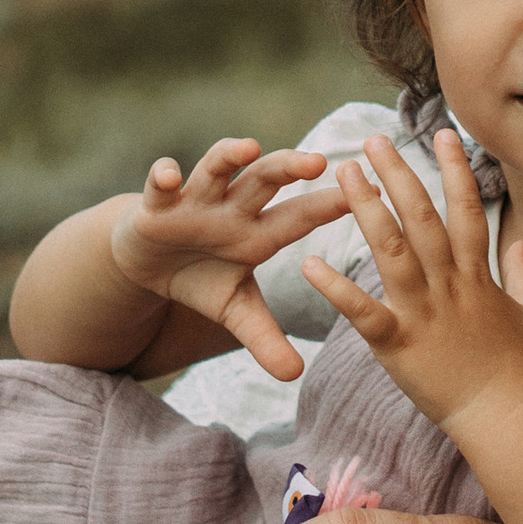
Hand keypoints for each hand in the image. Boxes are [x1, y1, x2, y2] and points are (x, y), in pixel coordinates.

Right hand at [107, 138, 347, 381]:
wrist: (149, 260)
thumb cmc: (202, 276)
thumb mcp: (235, 310)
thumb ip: (265, 338)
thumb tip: (295, 376)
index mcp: (260, 232)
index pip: (302, 216)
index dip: (333, 204)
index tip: (373, 191)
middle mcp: (234, 207)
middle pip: (266, 179)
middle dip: (289, 168)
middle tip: (318, 160)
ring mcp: (196, 200)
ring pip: (215, 168)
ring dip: (229, 156)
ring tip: (248, 148)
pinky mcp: (156, 204)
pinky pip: (158, 185)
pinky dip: (161, 178)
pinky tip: (168, 176)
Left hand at [301, 129, 522, 439]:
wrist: (511, 420)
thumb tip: (521, 242)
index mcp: (478, 277)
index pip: (465, 210)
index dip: (454, 170)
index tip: (442, 135)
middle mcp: (449, 286)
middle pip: (422, 218)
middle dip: (399, 174)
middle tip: (374, 141)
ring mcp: (423, 313)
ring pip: (391, 250)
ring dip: (366, 208)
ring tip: (345, 175)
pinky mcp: (398, 346)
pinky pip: (362, 311)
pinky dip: (335, 288)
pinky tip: (309, 263)